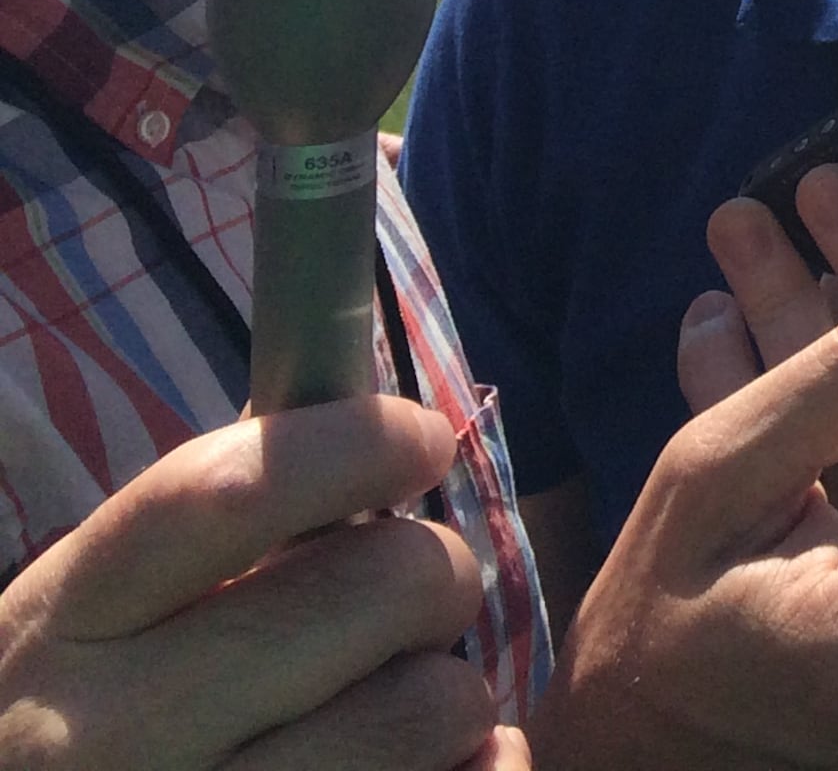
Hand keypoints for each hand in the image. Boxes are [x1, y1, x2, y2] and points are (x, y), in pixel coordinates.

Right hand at [0, 392, 521, 770]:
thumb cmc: (80, 722)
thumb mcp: (92, 618)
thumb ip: (216, 531)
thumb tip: (388, 428)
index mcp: (65, 626)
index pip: (230, 493)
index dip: (360, 444)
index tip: (425, 439)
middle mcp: (107, 736)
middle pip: (376, 587)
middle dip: (430, 573)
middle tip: (402, 602)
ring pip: (432, 707)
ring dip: (446, 690)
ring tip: (386, 701)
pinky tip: (438, 768)